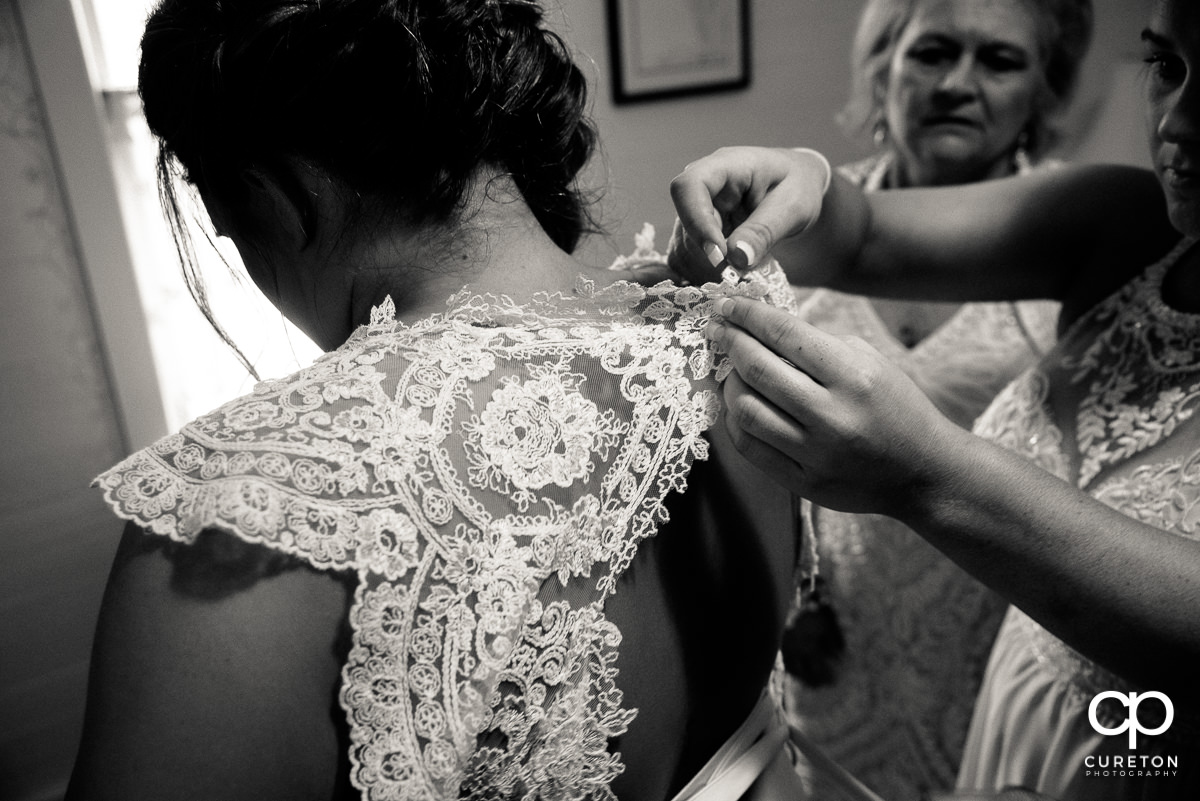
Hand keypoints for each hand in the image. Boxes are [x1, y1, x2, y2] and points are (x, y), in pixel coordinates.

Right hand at [667, 146, 829, 284]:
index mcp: (724, 166)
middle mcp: (702, 188)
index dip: (696, 222)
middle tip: (740, 274)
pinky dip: (707, 275)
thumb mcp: (793, 207)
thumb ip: (765, 230)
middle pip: (684, 225)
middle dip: (709, 256)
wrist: (798, 190)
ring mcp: (695, 212)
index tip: (720, 254)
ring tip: (743, 275)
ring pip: (684, 247)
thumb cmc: (798, 187)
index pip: (688, 187)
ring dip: (709, 269)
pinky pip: (688, 260)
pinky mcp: (695, 234)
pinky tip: (734, 275)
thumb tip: (736, 258)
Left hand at [704, 296, 960, 517]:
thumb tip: (763, 326)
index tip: (728, 305)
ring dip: (729, 383)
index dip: (749, 315)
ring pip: (747, 410)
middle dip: (731, 342)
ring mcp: (816, 454)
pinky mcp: (805, 483)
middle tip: (718, 329)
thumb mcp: (872, 364)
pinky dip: (736, 421)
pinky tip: (739, 405)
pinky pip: (751, 447)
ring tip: (730, 370)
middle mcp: (833, 415)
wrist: (924, 473)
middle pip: (758, 370)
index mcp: (854, 377)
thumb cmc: (896, 409)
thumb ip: (820, 345)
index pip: (786, 335)